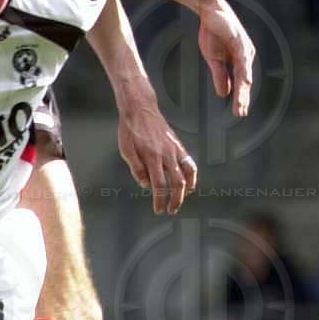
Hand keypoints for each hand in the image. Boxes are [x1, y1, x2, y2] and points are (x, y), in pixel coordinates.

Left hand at [117, 98, 196, 214]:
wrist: (140, 109)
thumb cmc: (130, 130)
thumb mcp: (126, 150)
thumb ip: (137, 169)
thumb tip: (146, 185)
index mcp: (152, 157)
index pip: (159, 185)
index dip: (160, 200)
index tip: (159, 210)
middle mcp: (166, 154)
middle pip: (177, 183)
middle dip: (175, 200)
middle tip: (171, 210)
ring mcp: (174, 149)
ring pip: (187, 173)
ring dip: (186, 190)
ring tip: (182, 199)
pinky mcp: (178, 145)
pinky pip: (189, 163)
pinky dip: (192, 176)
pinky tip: (189, 184)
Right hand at [197, 0, 254, 117]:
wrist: (209, 12)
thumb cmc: (213, 33)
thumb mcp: (214, 58)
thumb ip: (220, 75)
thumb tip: (224, 93)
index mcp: (240, 61)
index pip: (241, 83)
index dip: (239, 97)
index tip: (238, 112)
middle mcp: (246, 56)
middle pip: (245, 81)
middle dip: (242, 98)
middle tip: (240, 113)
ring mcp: (245, 49)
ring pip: (245, 73)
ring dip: (243, 90)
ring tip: (241, 104)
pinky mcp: (241, 42)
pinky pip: (243, 60)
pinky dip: (243, 72)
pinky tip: (244, 82)